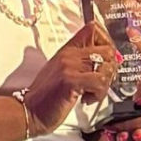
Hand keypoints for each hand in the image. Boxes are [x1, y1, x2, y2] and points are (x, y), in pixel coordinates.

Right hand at [18, 17, 118, 131]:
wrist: (29, 111)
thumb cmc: (46, 97)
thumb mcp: (62, 73)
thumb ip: (81, 64)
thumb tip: (107, 63)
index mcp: (67, 50)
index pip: (93, 28)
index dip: (107, 42)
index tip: (105, 60)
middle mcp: (69, 54)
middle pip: (107, 48)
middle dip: (111, 68)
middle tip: (101, 82)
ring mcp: (69, 66)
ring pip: (107, 66)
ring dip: (105, 85)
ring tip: (92, 93)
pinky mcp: (71, 80)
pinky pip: (100, 82)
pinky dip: (99, 94)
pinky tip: (86, 100)